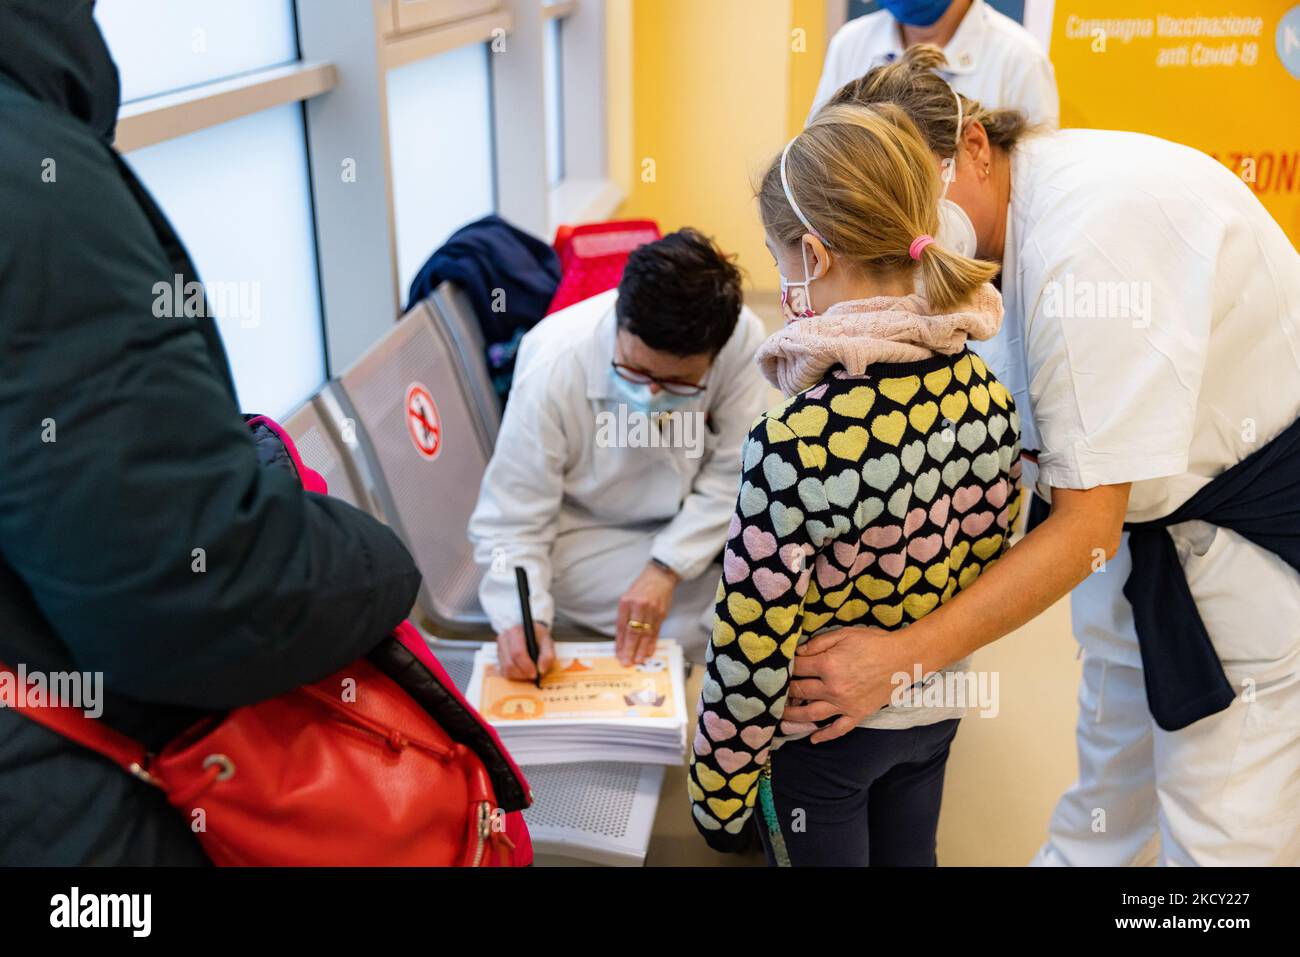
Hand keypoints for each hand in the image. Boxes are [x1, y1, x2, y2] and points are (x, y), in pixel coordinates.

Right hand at [495, 622, 554, 681]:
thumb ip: (548, 655)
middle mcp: (504, 639)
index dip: (526, 666)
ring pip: (506, 670)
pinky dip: (515, 676)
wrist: (530, 632)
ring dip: (519, 676)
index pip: (517, 653)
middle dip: (523, 674)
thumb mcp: (548, 641)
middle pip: (509, 664)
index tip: (536, 674)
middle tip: (534, 676)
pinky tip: (523, 671)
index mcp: (515, 632)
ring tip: (530, 672)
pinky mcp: (499, 658)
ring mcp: (499, 649)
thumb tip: (541, 670)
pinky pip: (504, 672)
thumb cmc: (538, 637)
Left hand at [615, 562, 677, 664]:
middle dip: (630, 649)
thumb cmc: (641, 588)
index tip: (618, 654)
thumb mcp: (627, 598)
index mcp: (627, 602)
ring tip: (637, 660)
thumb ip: (625, 617)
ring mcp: (652, 610)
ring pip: (646, 634)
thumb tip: (621, 639)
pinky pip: (656, 632)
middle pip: (634, 632)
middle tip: (627, 662)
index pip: (622, 626)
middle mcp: (639, 606)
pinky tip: (648, 652)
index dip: (620, 642)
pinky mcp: (662, 614)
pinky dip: (652, 643)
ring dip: (641, 649)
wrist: (659, 576)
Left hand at [786, 625, 914, 742]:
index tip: (777, 670)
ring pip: (811, 714)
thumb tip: (798, 653)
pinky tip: (813, 739)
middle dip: (784, 692)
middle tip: (771, 695)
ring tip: (780, 719)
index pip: (797, 669)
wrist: (904, 659)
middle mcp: (833, 687)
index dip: (785, 668)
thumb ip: (818, 643)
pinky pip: (838, 729)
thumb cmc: (874, 643)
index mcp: (828, 665)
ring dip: (793, 718)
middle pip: (800, 692)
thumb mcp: (844, 635)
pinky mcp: (857, 714)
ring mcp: (845, 704)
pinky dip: (824, 736)